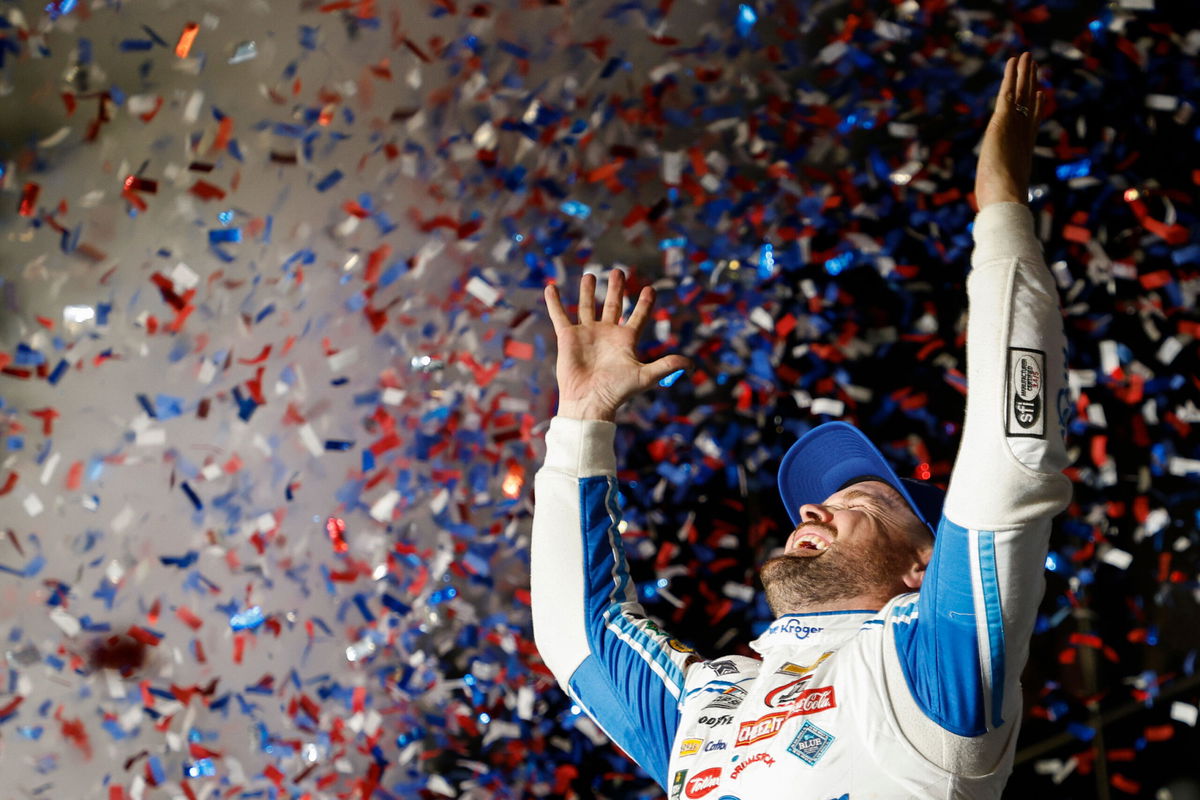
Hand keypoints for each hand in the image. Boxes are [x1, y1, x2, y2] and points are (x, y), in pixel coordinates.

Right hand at [544, 270, 690, 420]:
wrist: (589, 402)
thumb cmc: (617, 391)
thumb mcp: (645, 376)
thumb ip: (667, 366)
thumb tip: (691, 365)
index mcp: (625, 340)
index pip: (638, 317)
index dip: (644, 304)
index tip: (649, 289)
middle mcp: (607, 334)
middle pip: (613, 305)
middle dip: (616, 289)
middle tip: (619, 272)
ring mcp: (587, 334)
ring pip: (588, 306)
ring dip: (589, 291)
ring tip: (591, 275)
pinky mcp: (568, 337)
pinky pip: (560, 315)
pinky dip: (555, 302)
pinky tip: (551, 287)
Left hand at [975, 52, 1044, 208]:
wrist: (1006, 200)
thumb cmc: (1003, 206)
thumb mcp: (1002, 196)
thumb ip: (1003, 196)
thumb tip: (998, 214)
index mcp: (1024, 151)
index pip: (1032, 125)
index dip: (1037, 108)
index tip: (1041, 95)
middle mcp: (1023, 135)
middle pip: (1030, 104)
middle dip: (1031, 84)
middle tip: (1034, 67)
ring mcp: (1015, 128)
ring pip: (1021, 94)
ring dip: (1023, 74)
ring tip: (1026, 56)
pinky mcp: (1002, 123)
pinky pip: (1008, 93)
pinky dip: (1011, 77)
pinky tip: (1014, 62)